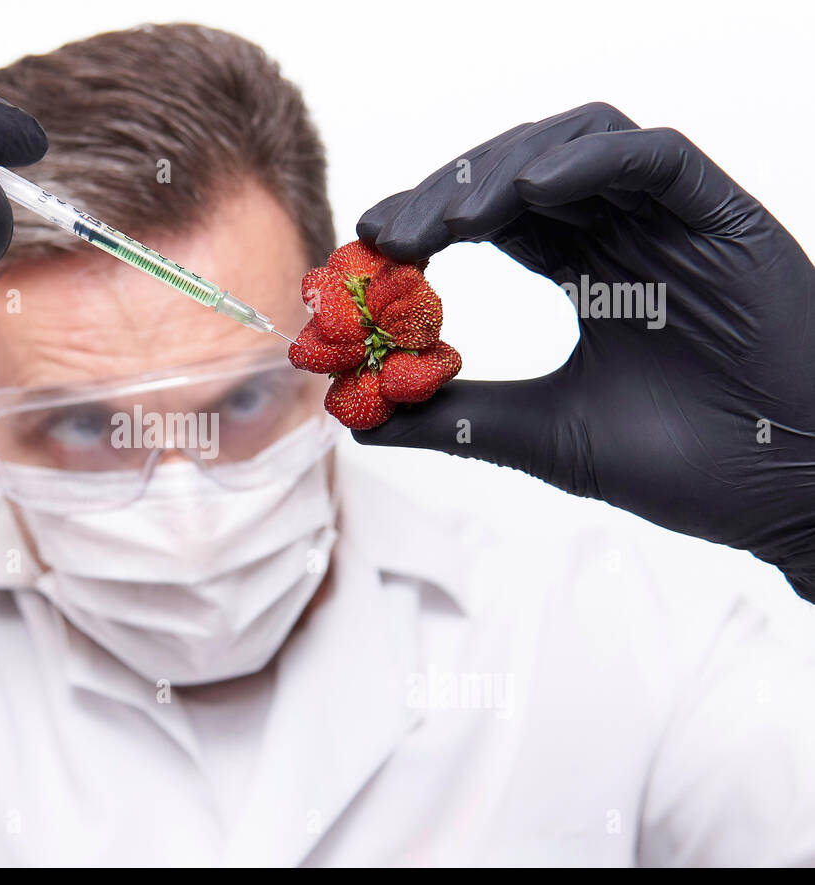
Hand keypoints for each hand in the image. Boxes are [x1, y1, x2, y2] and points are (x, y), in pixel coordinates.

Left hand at [355, 102, 814, 600]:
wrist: (789, 492)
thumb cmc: (686, 464)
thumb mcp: (545, 436)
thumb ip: (458, 418)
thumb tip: (360, 420)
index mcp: (587, 271)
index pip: (492, 218)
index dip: (428, 221)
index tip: (368, 247)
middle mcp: (624, 233)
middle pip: (519, 172)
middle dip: (446, 194)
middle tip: (386, 235)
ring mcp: (673, 220)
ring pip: (577, 145)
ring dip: (503, 173)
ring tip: (448, 222)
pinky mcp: (723, 214)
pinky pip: (653, 157)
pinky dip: (590, 161)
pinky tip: (533, 193)